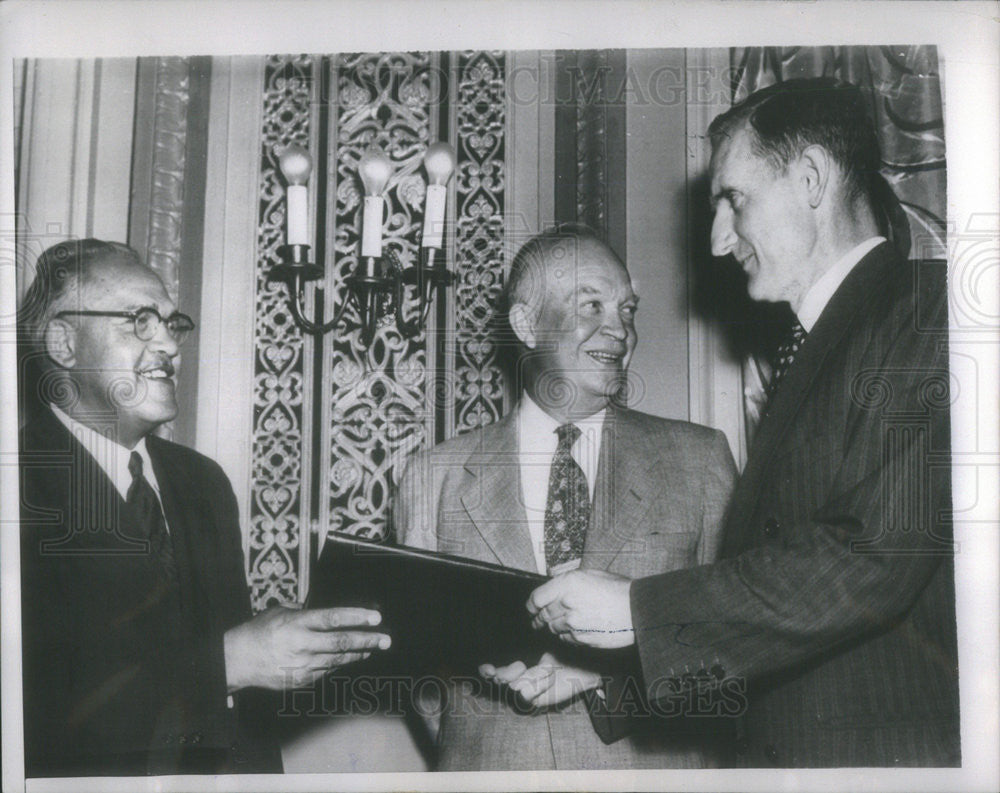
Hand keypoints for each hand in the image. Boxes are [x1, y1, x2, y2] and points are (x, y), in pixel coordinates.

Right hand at [224, 606, 389, 690]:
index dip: (357, 617)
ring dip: (358, 654)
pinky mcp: (300, 680)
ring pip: (338, 660)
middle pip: (342, 643)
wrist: (237, 660)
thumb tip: (323, 613)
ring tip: (373, 648)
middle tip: (385, 639)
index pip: (334, 619)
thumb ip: (303, 611)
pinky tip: (349, 658)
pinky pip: (326, 671)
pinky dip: (338, 664)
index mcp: (297, 623)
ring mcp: (302, 665)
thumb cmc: (259, 631)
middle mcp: (302, 644)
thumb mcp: (279, 611)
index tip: (376, 618)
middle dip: (367, 640)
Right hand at [480, 652, 601, 708]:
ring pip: (515, 686)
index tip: (489, 669)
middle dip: (508, 672)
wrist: (582, 665)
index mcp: (513, 668)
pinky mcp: (534, 703)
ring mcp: (524, 694)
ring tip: (548, 670)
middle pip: (499, 681)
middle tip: (522, 665)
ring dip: (533, 674)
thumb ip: (521, 652)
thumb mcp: (539, 648)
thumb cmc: (561, 652)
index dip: (485, 672)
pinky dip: (537, 684)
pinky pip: (525, 695)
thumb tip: (505, 660)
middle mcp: (515, 681)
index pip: (490, 673)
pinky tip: (548, 678)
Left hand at [527, 569, 634, 648]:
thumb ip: (568, 582)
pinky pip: (566, 638)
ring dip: (554, 626)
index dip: (531, 605)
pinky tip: (575, 630)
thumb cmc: (619, 590)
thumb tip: (553, 588)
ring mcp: (573, 623)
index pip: (536, 598)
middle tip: (538, 620)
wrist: (638, 610)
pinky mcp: (582, 638)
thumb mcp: (591, 575)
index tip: (531, 608)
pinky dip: (566, 635)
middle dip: (539, 618)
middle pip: (543, 615)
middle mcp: (567, 603)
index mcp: (567, 583)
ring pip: (553, 628)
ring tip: (562, 623)